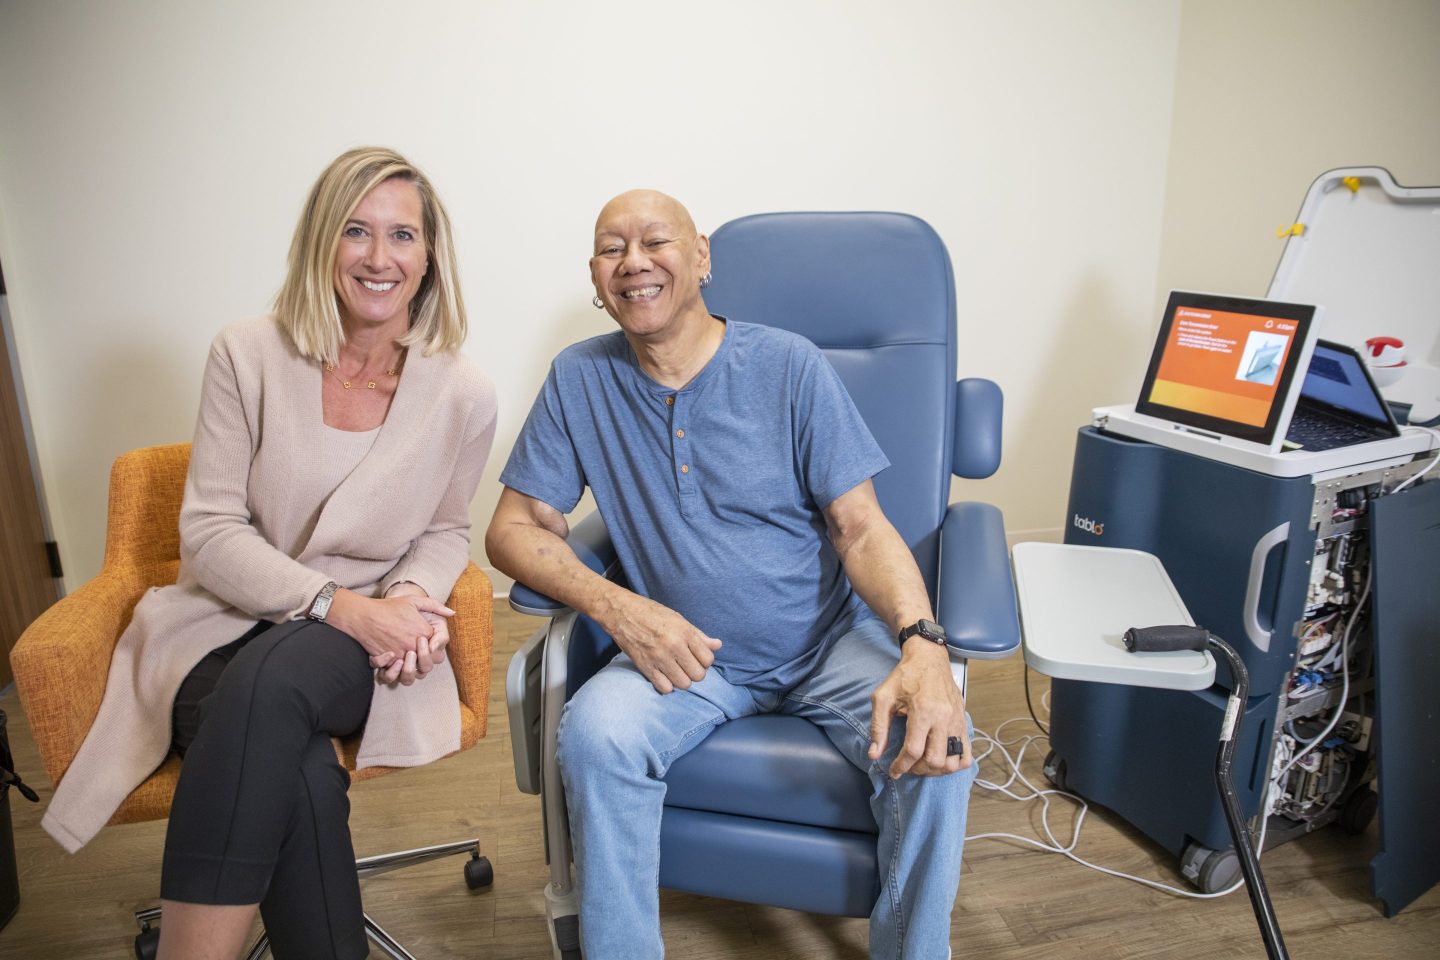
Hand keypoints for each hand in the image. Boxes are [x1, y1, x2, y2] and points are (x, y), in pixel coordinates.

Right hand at [379, 581, 452, 666]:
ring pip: (412, 674)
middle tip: (417, 648)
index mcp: (423, 632)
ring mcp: (399, 655)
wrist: (364, 615)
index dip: (434, 645)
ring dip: (412, 669)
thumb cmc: (389, 607)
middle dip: (426, 658)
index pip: (437, 647)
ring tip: (407, 657)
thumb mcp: (414, 601)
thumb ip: (435, 606)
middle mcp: (412, 646)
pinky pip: (392, 674)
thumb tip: (451, 613)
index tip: (425, 639)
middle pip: (428, 663)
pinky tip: (393, 661)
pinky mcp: (386, 662)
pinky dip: (393, 672)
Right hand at [604, 593, 721, 694]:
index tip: (697, 657)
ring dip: (682, 680)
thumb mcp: (678, 619)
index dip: (705, 660)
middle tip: (687, 666)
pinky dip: (667, 685)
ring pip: (683, 683)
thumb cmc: (651, 613)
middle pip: (698, 674)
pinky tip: (664, 676)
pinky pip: (665, 687)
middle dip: (695, 672)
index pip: (708, 659)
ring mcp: (659, 658)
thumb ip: (699, 635)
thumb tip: (717, 645)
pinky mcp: (645, 666)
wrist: (622, 613)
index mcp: (684, 632)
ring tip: (676, 671)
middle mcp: (674, 646)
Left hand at [867, 639, 970, 777]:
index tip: (893, 771)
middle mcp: (943, 718)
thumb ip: (878, 727)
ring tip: (923, 764)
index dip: (901, 766)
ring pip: (953, 761)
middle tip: (908, 766)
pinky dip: (954, 763)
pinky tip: (940, 759)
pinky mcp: (963, 722)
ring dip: (936, 770)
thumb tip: (874, 754)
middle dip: (918, 770)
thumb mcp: (883, 697)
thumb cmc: (905, 676)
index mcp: (922, 711)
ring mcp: (956, 721)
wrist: (929, 658)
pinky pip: (967, 753)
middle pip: (935, 760)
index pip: (913, 751)